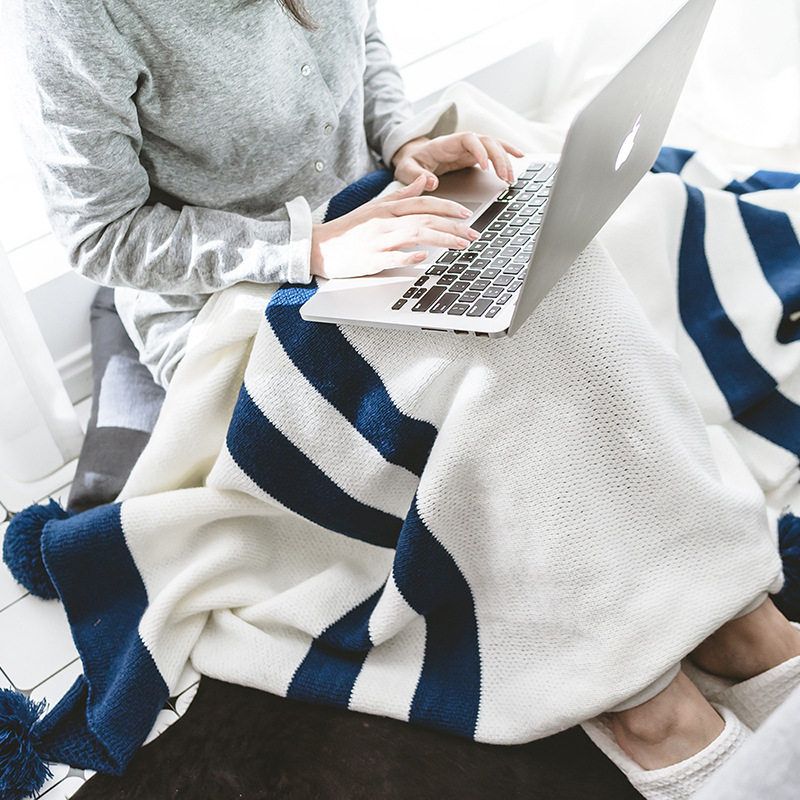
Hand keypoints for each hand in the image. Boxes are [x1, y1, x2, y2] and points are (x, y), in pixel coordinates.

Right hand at [310, 175, 478, 279]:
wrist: (320, 245)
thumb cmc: (350, 229)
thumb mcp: (376, 206)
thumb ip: (402, 195)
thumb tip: (425, 180)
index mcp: (388, 208)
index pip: (423, 203)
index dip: (447, 207)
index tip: (466, 214)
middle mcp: (385, 222)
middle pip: (425, 219)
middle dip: (453, 226)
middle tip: (474, 235)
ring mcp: (378, 240)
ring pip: (415, 235)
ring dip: (441, 239)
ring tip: (461, 245)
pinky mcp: (370, 259)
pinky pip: (392, 257)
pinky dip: (408, 256)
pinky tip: (425, 258)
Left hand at [392, 133, 523, 189]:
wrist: (413, 156)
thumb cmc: (411, 162)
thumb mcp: (407, 169)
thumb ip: (416, 175)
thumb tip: (431, 182)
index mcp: (447, 143)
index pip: (469, 140)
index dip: (479, 152)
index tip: (486, 167)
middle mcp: (462, 142)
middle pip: (486, 142)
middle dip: (499, 158)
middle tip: (505, 178)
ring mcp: (470, 147)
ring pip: (493, 146)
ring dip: (505, 160)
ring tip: (512, 178)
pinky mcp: (475, 154)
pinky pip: (494, 150)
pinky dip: (507, 152)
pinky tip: (520, 157)